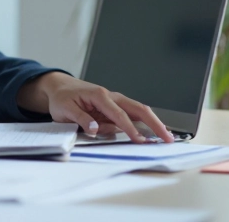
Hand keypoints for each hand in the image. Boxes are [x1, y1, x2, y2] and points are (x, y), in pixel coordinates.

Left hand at [16, 72, 173, 142]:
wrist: (60, 88)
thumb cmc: (62, 98)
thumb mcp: (64, 110)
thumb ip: (80, 119)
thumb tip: (94, 129)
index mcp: (99, 95)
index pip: (118, 114)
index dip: (129, 128)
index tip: (139, 140)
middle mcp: (111, 96)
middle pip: (138, 108)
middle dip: (154, 123)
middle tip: (167, 137)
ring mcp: (115, 101)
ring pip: (139, 110)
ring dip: (153, 122)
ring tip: (167, 136)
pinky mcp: (115, 107)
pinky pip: (132, 114)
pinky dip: (145, 122)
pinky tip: (153, 133)